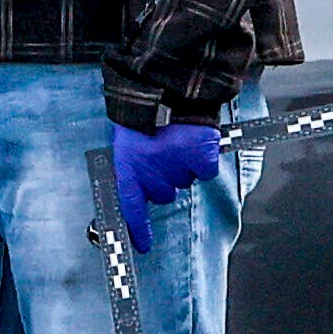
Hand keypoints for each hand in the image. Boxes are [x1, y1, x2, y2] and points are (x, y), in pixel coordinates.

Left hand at [110, 119, 222, 254]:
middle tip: (163, 155)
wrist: (168, 87)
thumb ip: (133, 164)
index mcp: (129, 167)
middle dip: (163, 179)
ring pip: (184, 181)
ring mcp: (177, 168)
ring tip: (176, 142)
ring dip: (181, 166)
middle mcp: (152, 173)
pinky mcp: (200, 160)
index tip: (143, 246)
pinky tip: (194, 142)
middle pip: (163, 194)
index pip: (131, 207)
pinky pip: (203, 170)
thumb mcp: (128, 138)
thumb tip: (140, 184)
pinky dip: (201, 160)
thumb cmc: (144, 112)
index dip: (138, 229)